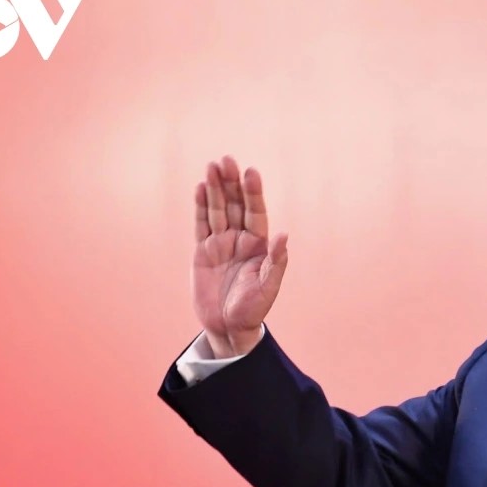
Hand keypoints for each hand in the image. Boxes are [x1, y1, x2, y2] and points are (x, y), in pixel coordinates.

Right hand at [192, 156, 288, 357]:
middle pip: (236, 205)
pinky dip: (201, 206)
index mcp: (259, 245)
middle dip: (231, 183)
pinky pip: (202, 224)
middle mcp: (240, 239)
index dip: (253, 193)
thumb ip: (275, 262)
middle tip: (226, 159)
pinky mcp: (203, 251)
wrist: (228, 327)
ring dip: (216, 188)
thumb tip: (285, 235)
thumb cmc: (252, 309)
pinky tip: (201, 187)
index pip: (256, 213)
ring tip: (212, 166)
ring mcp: (221, 243)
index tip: (251, 172)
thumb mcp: (267, 287)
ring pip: (218, 210)